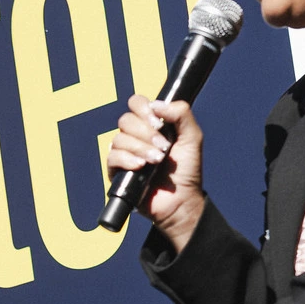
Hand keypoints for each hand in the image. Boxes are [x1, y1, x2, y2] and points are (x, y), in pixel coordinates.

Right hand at [107, 94, 205, 246]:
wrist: (181, 199)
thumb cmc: (187, 171)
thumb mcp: (192, 137)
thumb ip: (181, 113)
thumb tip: (156, 104)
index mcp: (151, 125)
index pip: (136, 103)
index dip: (143, 109)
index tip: (158, 122)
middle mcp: (136, 136)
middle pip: (126, 120)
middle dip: (146, 133)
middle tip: (164, 147)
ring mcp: (125, 153)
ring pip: (119, 138)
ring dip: (141, 148)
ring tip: (157, 161)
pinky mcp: (117, 171)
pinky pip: (112, 157)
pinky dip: (127, 160)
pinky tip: (141, 167)